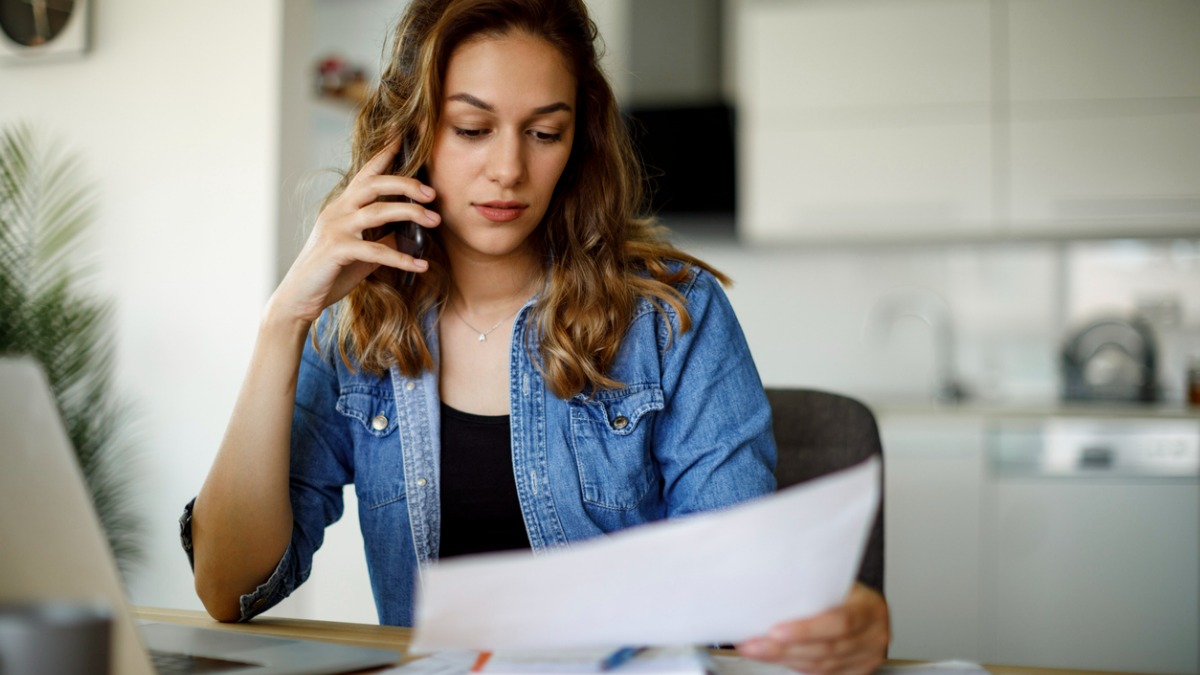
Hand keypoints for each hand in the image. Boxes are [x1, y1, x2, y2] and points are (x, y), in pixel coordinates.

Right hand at [270, 140, 439, 324]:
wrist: (299, 297)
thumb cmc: (331, 272)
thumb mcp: (362, 251)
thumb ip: (382, 237)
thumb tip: (409, 233)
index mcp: (343, 206)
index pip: (366, 173)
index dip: (385, 153)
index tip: (405, 137)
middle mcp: (337, 211)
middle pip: (374, 184)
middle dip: (406, 184)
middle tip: (433, 193)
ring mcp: (335, 229)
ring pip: (378, 212)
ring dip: (410, 214)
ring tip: (436, 221)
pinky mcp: (336, 250)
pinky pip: (375, 250)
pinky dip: (401, 257)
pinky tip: (421, 265)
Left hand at [736, 583, 889, 674]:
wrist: (864, 604)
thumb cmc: (845, 589)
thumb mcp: (836, 581)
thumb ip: (813, 588)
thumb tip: (769, 590)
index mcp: (870, 608)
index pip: (839, 621)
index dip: (806, 630)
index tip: (775, 630)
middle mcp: (874, 635)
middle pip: (827, 648)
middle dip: (785, 648)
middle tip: (755, 644)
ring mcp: (868, 657)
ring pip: (822, 666)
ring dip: (785, 659)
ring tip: (758, 650)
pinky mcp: (858, 671)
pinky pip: (824, 674)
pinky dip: (797, 666)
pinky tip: (778, 658)